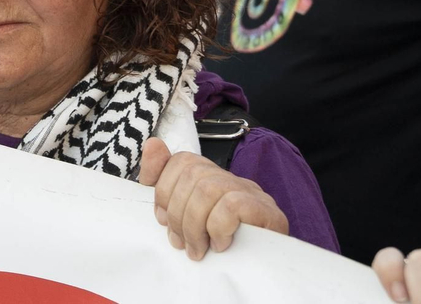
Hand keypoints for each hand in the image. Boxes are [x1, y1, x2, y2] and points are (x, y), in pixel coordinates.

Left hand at [138, 137, 288, 259]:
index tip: (161, 219)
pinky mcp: (267, 211)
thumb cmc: (219, 249)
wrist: (262, 276)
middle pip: (193, 174)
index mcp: (213, 179)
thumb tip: (152, 144)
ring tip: (197, 250)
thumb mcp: (184, 220)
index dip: (164, 188)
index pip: (184, 161)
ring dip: (194, 225)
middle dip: (177, 213)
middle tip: (179, 242)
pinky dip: (218, 228)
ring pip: (209, 189)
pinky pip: (232, 205)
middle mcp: (233, 180)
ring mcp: (252, 193)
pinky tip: (219, 245)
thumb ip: (165, 184)